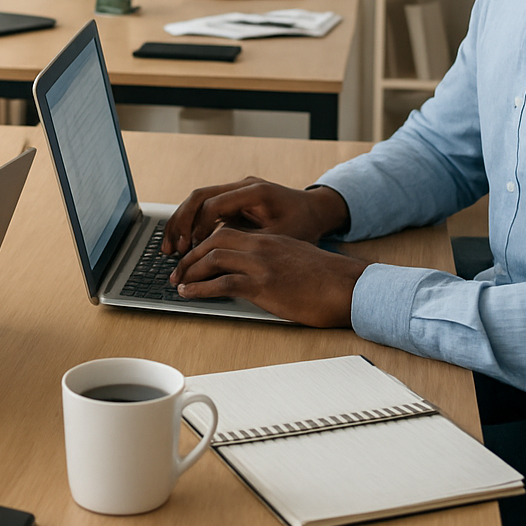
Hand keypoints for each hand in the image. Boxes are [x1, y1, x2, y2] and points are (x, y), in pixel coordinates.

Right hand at [162, 178, 348, 254]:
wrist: (317, 211)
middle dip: (181, 223)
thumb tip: (220, 262)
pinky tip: (184, 245)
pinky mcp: (233, 201)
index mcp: (255, 191)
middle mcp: (242, 186)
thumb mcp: (281, 239)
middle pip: (199, 197)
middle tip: (171, 249)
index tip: (191, 248)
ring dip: (181, 223)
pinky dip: (192, 225)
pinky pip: (205, 209)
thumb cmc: (304, 225)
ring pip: (197, 201)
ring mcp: (236, 192)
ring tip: (170, 248)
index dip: (198, 226)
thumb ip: (251, 246)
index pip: (214, 203)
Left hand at [169, 229, 366, 327]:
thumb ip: (272, 260)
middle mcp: (262, 246)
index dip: (203, 243)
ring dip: (190, 270)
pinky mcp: (264, 285)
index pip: (226, 231)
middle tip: (177, 270)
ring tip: (179, 283)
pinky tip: (190, 294)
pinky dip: (201, 288)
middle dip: (190, 255)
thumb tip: (254, 271)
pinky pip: (223, 283)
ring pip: (213, 257)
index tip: (191, 256)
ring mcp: (261, 264)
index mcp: (269, 239)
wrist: (348, 287)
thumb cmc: (326, 279)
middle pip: (214, 240)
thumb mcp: (295, 260)